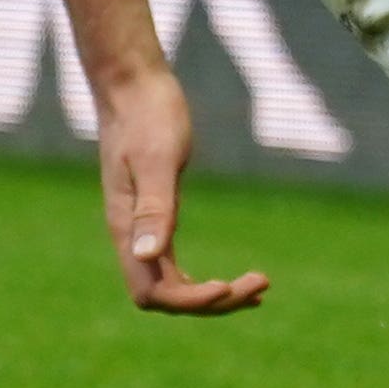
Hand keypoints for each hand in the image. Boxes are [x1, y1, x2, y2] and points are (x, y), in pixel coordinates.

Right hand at [94, 59, 267, 314]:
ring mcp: (142, 229)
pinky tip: (236, 283)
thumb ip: (152, 207)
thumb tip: (146, 255)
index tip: (228, 286)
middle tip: (262, 286)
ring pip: (173, 286)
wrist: (133, 85)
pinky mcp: (156, 216)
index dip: (190, 300)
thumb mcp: (157, 160)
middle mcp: (131, 237)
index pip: (152, 293)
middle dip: (212, 302)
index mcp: (126, 228)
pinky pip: (174, 267)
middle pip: (166, 297)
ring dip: (215, 296)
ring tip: (260, 290)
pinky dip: (205, 282)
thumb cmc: (147, 116)